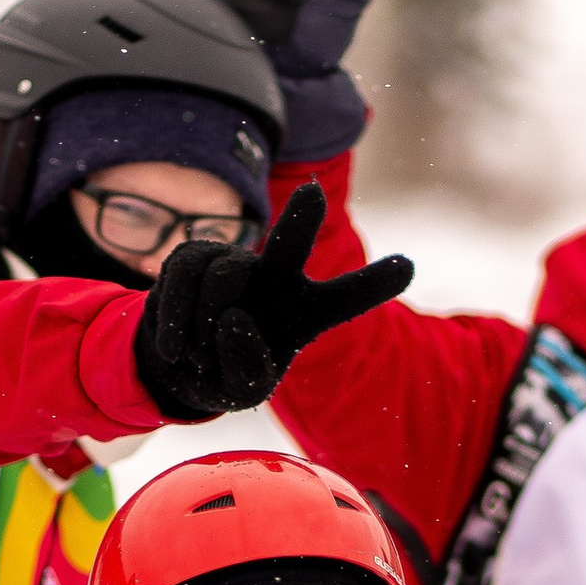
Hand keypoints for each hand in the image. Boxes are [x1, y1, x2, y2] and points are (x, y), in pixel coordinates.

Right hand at [133, 181, 411, 419]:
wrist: (177, 364)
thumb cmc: (225, 373)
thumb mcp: (243, 392)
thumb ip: (246, 368)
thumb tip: (233, 317)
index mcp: (306, 312)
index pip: (346, 297)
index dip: (375, 282)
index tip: (409, 265)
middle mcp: (277, 277)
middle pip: (290, 245)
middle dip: (299, 219)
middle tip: (313, 192)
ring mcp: (235, 262)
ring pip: (221, 278)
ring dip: (205, 325)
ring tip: (200, 359)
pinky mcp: (193, 255)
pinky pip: (183, 279)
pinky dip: (176, 321)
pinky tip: (177, 350)